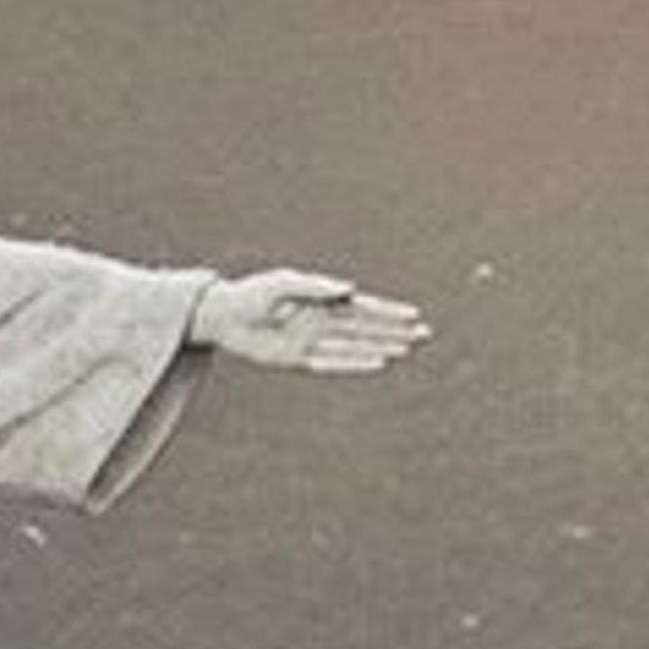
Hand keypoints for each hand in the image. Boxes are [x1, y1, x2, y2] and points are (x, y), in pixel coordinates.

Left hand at [194, 267, 428, 376]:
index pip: (363, 307)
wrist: (223, 316)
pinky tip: (378, 364)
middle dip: (395, 331)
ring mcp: (312, 341)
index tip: (413, 315)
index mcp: (322, 299)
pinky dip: (355, 363)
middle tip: (425, 335)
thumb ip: (317, 287)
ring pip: (355, 346)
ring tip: (408, 350)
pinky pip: (332, 363)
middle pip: (366, 328)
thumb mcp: (284, 284)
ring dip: (381, 347)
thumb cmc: (253, 294)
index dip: (389, 312)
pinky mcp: (297, 359)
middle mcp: (322, 321)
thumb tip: (350, 290)